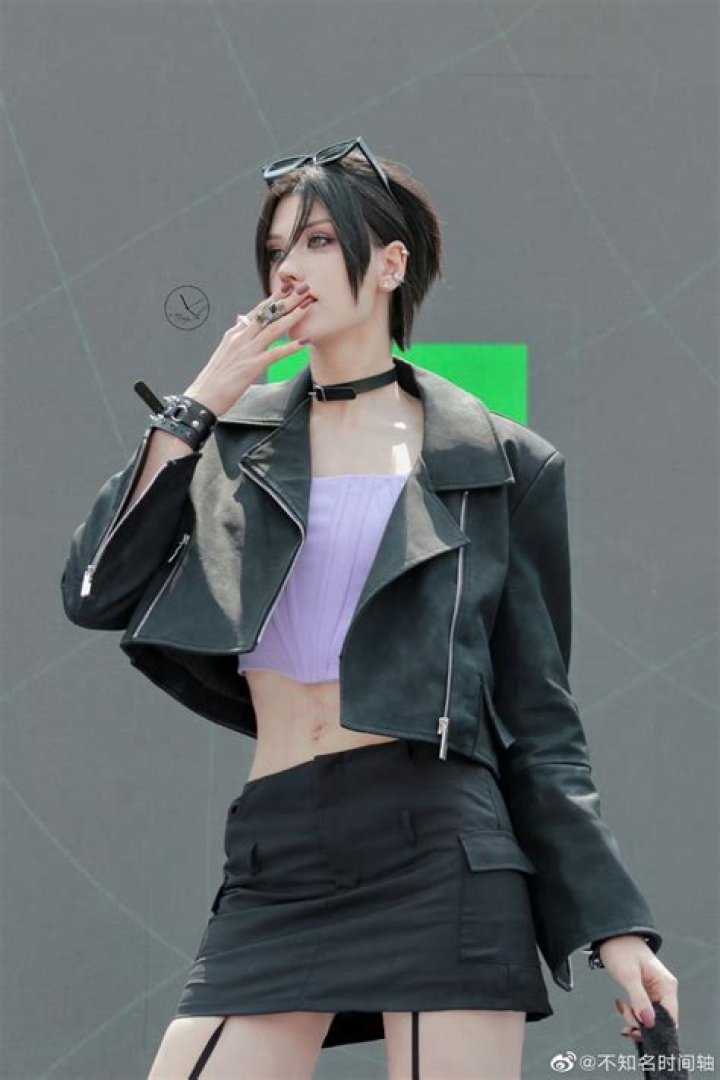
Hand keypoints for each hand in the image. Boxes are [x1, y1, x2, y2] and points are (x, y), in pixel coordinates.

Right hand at [184, 283, 316, 416]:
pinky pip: (274, 354)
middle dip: (287, 300)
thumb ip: (236, 336)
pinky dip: (290, 347)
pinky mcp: (251, 367)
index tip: (288, 287)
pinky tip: (304, 342)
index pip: (257, 311)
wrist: (203, 397)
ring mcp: (246, 351)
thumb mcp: (225, 352)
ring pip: (273, 329)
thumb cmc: (215, 379)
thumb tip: (242, 320)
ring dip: (292, 316)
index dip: (274, 298)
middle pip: (267, 314)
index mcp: (234, 334)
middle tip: (304, 288)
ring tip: (307, 305)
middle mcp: (240, 338)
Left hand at [597, 935, 678, 1043]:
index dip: (654, 1029)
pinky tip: (622, 1006)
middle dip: (641, 1024)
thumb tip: (649, 1022)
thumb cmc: (621, 949)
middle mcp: (665, 990)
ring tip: (621, 1006)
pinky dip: (633, 1013)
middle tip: (624, 1013)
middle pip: (660, 1021)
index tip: (635, 1029)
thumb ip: (639, 999)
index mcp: (667, 985)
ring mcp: (656, 992)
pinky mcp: (647, 992)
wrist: (611, 935)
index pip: (670, 1019)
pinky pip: (644, 1010)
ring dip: (635, 1019)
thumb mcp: (628, 975)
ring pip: (650, 1018)